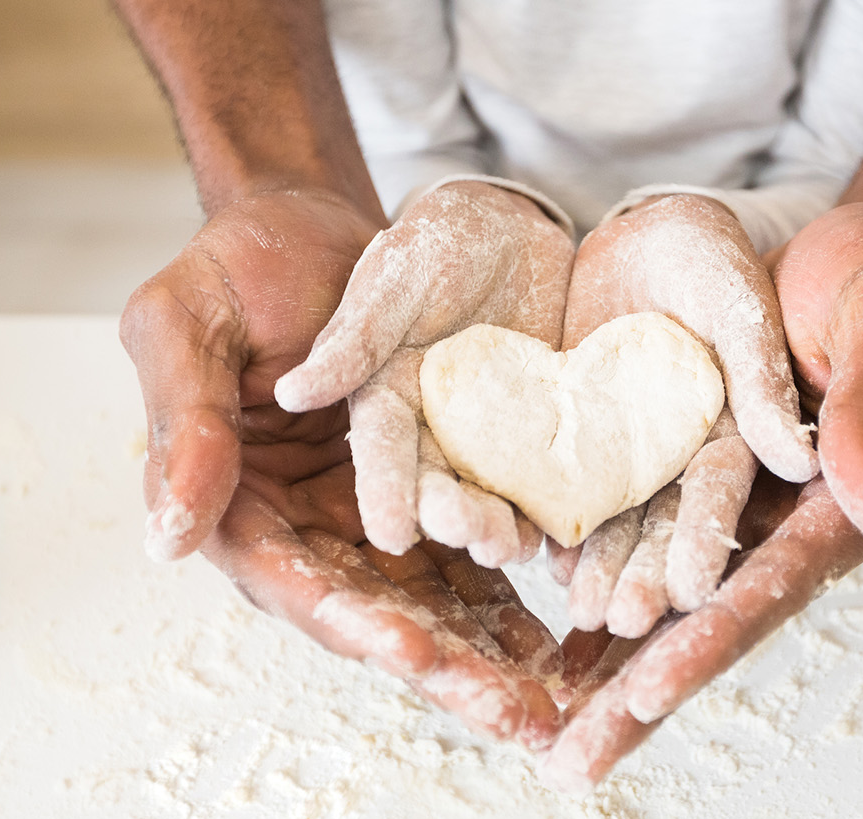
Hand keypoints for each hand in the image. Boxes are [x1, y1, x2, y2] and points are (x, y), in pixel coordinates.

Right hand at [120, 188, 562, 749]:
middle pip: (373, 612)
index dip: (348, 617)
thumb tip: (167, 539)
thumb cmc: (237, 265)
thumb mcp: (185, 323)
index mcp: (239, 502)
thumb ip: (184, 422)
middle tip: (508, 710)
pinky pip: (472, 550)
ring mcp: (373, 514)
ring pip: (433, 598)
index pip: (291, 578)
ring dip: (489, 651)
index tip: (410, 648)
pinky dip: (515, 589)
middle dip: (441, 665)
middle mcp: (310, 525)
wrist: (313, 226)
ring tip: (552, 695)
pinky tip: (570, 623)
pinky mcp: (430, 489)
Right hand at [273, 181, 574, 566]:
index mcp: (386, 400)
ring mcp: (491, 439)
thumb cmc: (440, 238)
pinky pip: (549, 480)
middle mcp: (434, 432)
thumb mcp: (395, 277)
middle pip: (439, 487)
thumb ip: (354, 337)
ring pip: (492, 495)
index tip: (392, 535)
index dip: (386, 494)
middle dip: (453, 519)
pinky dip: (558, 510)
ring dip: (501, 527)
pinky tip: (572, 537)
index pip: (381, 454)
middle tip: (473, 539)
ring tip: (515, 548)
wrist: (516, 225)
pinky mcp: (542, 436)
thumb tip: (291, 393)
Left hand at [537, 201, 862, 790]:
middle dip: (646, 686)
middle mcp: (789, 521)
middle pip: (713, 612)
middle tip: (577, 756)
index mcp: (851, 505)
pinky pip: (641, 529)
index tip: (649, 691)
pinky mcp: (693, 469)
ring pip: (668, 586)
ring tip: (547, 718)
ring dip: (611, 653)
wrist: (837, 251)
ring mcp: (739, 501)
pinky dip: (598, 571)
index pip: (776, 582)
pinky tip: (548, 618)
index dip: (714, 638)